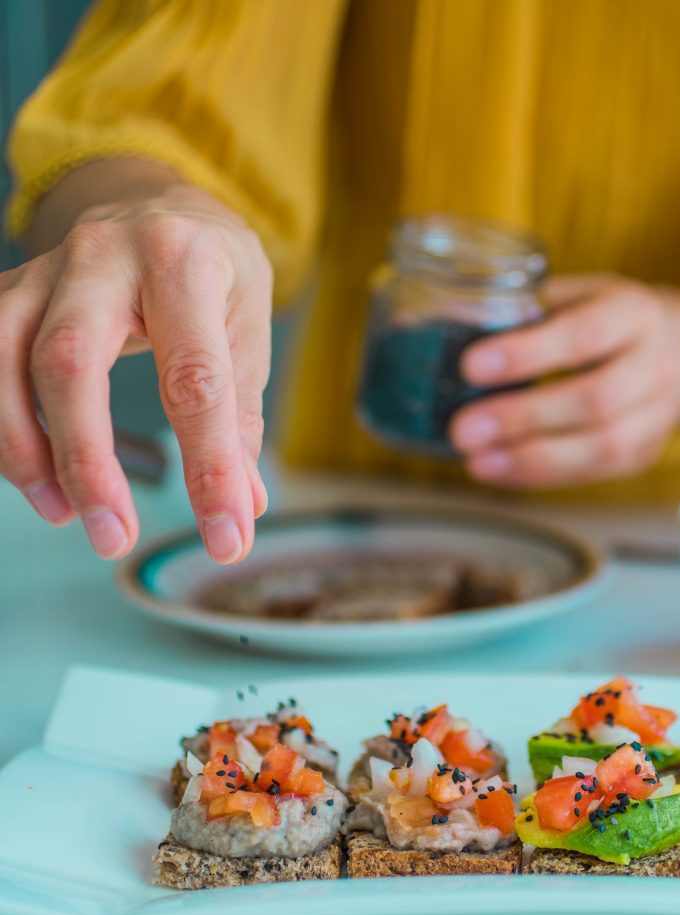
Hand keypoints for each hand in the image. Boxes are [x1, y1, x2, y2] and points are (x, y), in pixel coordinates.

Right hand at [0, 183, 271, 562]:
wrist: (165, 204)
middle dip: (86, 461)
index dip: (211, 468)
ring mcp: (47, 268)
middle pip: (69, 361)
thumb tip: (245, 505)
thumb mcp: (247, 329)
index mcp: (184, 262)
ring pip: (4, 356)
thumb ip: (240, 418)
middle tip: (114, 537)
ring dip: (25, 449)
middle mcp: (104, 254)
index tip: (227, 536)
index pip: (195, 380)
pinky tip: (28, 469)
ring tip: (66, 512)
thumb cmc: (216, 272)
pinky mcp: (12, 287)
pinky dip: (1, 421)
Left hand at [450, 275, 679, 487]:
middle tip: (462, 429)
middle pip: (596, 399)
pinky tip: (499, 471)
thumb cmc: (600, 320)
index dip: (528, 353)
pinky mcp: (646, 452)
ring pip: (603, 447)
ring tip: (476, 461)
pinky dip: (542, 476)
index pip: (584, 334)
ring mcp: (657, 414)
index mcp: (633, 310)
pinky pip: (596, 473)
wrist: (674, 353)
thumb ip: (512, 309)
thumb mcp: (568, 296)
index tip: (471, 366)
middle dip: (523, 418)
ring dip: (533, 459)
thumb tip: (415, 322)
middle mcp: (655, 363)